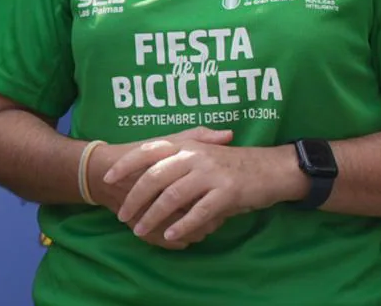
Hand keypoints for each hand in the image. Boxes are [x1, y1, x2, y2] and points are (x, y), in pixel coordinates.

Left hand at [105, 130, 298, 246]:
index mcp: (189, 146)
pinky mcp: (226, 193)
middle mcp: (196, 156)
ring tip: (139, 230)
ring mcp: (211, 174)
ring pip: (173, 196)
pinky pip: (198, 212)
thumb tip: (152, 168)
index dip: (127, 164)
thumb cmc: (236, 163)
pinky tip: (170, 235)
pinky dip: (181, 225)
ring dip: (152, 215)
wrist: (272, 168)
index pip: (150, 151)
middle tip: (122, 214)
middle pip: (155, 176)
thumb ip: (182, 155)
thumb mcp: (208, 153)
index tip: (108, 177)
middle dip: (135, 197)